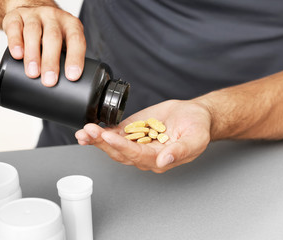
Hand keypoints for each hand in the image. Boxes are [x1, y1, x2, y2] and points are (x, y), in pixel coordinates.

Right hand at [2, 6, 85, 86]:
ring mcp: (34, 15)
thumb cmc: (52, 34)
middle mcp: (54, 18)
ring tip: (32, 73)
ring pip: (33, 32)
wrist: (32, 10)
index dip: (75, 58)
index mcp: (71, 25)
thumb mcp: (65, 43)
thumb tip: (68, 90)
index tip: (72, 76)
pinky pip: (15, 27)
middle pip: (53, 37)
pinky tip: (17, 55)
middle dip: (51, 61)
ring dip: (33, 55)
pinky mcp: (15, 17)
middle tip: (49, 80)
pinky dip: (15, 42)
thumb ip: (67, 60)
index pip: (76, 40)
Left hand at [75, 100, 211, 172]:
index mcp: (159, 159)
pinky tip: (89, 130)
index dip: (122, 147)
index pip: (137, 155)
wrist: (193, 115)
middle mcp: (144, 154)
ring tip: (85, 131)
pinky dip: (101, 133)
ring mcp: (136, 143)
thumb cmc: (197, 128)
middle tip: (90, 132)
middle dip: (103, 143)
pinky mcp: (132, 131)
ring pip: (113, 145)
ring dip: (98, 139)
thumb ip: (180, 151)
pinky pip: (114, 134)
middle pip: (120, 153)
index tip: (109, 136)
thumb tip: (164, 160)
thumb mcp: (195, 139)